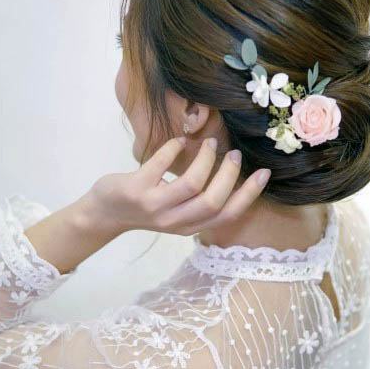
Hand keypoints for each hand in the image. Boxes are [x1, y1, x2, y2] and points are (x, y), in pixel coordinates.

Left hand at [85, 136, 270, 235]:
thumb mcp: (177, 212)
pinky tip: (179, 141)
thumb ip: (200, 200)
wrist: (105, 213)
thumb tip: (231, 171)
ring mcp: (154, 206)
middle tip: (233, 153)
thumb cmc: (148, 207)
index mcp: (189, 226)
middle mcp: (174, 221)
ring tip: (210, 143)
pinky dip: (173, 148)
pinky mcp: (136, 190)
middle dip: (228, 174)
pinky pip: (160, 164)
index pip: (226, 215)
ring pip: (191, 184)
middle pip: (212, 200)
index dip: (249, 195)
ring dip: (205, 159)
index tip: (264, 173)